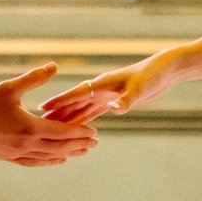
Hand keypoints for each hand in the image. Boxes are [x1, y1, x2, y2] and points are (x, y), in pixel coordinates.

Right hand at [0, 64, 96, 165]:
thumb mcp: (9, 88)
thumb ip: (34, 78)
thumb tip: (54, 66)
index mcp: (30, 128)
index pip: (63, 132)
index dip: (80, 132)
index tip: (95, 133)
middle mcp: (27, 145)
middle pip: (60, 147)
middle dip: (79, 144)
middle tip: (95, 143)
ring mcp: (18, 154)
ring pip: (49, 157)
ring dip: (68, 154)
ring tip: (81, 152)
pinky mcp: (9, 158)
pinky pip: (35, 162)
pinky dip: (49, 161)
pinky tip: (56, 160)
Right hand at [39, 51, 177, 124]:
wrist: (164, 71)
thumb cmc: (152, 76)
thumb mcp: (140, 89)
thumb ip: (126, 100)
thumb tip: (114, 109)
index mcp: (102, 84)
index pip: (76, 94)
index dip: (59, 102)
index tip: (41, 108)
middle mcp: (100, 89)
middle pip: (73, 103)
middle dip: (56, 113)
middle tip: (36, 123)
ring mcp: (104, 95)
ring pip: (80, 109)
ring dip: (66, 119)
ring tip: (49, 129)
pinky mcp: (112, 101)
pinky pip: (92, 113)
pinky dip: (82, 121)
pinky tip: (73, 129)